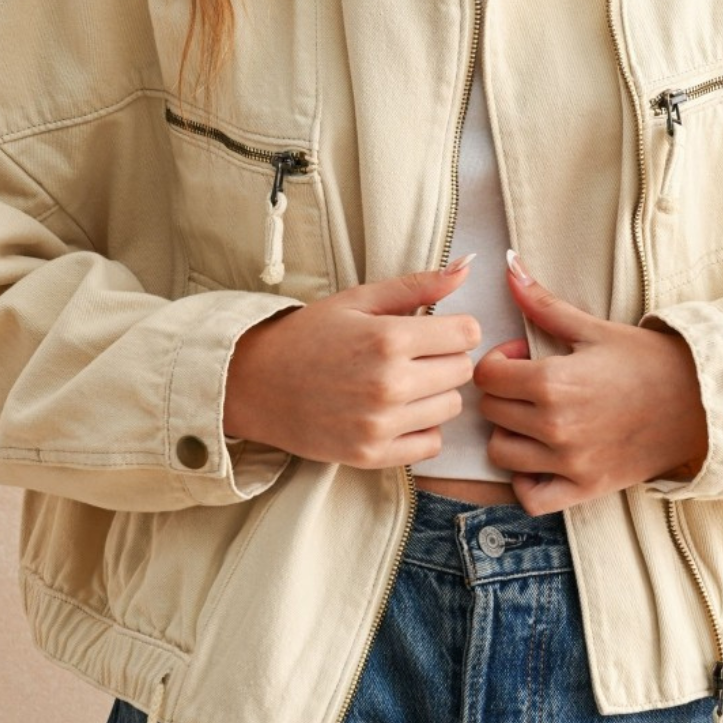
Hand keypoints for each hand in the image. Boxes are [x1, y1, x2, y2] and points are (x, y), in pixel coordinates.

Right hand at [222, 260, 480, 468]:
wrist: (255, 384)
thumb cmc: (308, 336)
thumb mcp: (358, 299)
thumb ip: (416, 285)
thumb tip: (468, 267)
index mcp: (388, 338)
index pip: (467, 334)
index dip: (456, 328)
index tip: (436, 330)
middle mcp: (389, 384)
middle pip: (463, 371)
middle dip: (446, 358)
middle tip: (414, 356)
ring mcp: (381, 424)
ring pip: (451, 407)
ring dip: (435, 394)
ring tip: (403, 384)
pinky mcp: (372, 455)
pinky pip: (431, 444)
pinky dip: (422, 429)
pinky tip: (397, 413)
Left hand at [471, 251, 709, 515]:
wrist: (701, 402)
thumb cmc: (649, 362)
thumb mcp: (595, 329)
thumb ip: (543, 304)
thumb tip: (508, 265)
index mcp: (552, 382)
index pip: (486, 376)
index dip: (498, 360)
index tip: (522, 357)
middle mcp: (554, 426)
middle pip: (491, 412)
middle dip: (503, 393)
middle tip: (530, 384)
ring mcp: (569, 462)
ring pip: (501, 453)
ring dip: (509, 434)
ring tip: (533, 419)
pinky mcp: (585, 488)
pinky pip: (530, 497)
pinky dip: (526, 482)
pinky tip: (540, 460)